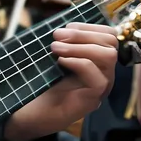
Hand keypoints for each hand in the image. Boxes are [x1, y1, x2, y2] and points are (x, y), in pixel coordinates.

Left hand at [4, 22, 117, 140]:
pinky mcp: (92, 99)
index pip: (109, 35)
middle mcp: (105, 73)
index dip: (88, 27)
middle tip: (57, 37)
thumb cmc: (42, 84)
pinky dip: (78, 63)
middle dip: (83, 34)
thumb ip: (65, 42)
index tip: (65, 27)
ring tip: (55, 48)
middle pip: (111, 43)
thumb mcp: (55, 57)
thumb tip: (65, 27)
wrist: (30, 113)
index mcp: (97, 60)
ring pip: (107, 57)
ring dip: (79, 47)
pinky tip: (61, 62)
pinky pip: (97, 77)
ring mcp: (102, 87)